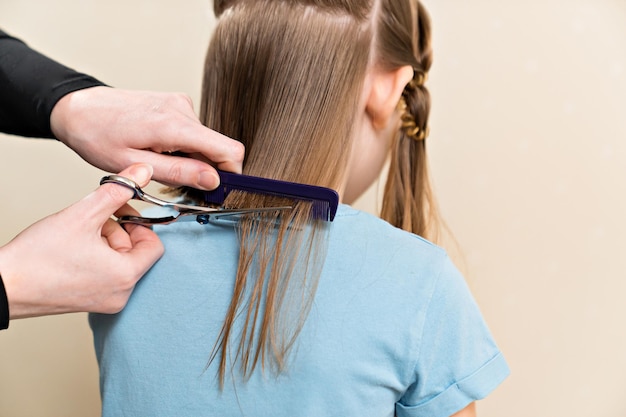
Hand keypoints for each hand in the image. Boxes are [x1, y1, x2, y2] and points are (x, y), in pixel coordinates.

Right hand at [0, 164, 163, 318]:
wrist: (3, 285)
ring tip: (77, 236)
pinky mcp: (90, 303)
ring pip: (120, 262)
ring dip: (104, 242)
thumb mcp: (83, 214)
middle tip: (92, 221)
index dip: (139, 224)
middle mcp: (121, 294)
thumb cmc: (37, 257)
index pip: (154, 245)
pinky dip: (96, 258)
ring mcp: (106, 301)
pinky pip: (106, 275)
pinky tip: (73, 251)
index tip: (119, 212)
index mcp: (126, 277)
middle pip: (136, 252)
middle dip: (117, 231)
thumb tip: (143, 172)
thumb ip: (117, 191)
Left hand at [50, 86, 243, 189]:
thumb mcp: (135, 165)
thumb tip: (214, 181)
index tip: (217, 191)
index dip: (231, 174)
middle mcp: (183, 109)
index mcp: (175, 125)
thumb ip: (179, 173)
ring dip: (191, 159)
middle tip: (177, 184)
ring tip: (159, 163)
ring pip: (205, 142)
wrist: (78, 108)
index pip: (229, 150)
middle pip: (218, 147)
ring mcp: (180, 103)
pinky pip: (194, 132)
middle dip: (206, 170)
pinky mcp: (176, 103)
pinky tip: (159, 150)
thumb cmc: (98, 136)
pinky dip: (184, 147)